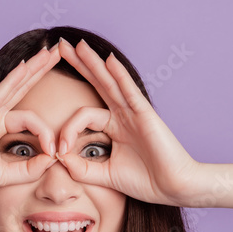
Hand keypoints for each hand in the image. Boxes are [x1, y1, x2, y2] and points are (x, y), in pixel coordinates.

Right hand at [0, 45, 60, 202]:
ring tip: (50, 51)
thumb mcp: (5, 176)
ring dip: (34, 68)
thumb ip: (29, 169)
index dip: (47, 135)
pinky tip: (26, 66)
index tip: (54, 154)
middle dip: (42, 71)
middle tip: (58, 51)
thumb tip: (53, 159)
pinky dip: (13, 79)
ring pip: (15, 85)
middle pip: (23, 88)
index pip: (31, 121)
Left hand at [54, 38, 202, 206]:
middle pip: (97, 84)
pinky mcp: (145, 114)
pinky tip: (109, 59)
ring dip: (93, 62)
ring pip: (109, 82)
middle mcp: (123, 115)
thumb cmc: (146, 182)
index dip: (66, 130)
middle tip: (60, 46)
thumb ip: (81, 168)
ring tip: (77, 44)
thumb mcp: (105, 175)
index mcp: (114, 127)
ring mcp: (134, 112)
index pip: (83, 116)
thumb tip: (58, 158)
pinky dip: (119, 75)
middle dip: (79, 65)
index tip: (58, 150)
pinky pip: (129, 91)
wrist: (174, 188)